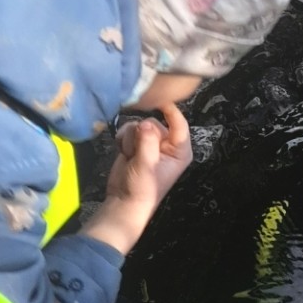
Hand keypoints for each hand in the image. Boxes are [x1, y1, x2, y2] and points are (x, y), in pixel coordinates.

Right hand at [84, 105, 192, 254]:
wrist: (123, 201)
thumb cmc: (142, 188)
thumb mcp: (147, 166)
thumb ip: (147, 142)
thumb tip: (144, 123)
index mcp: (180, 150)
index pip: (179, 125)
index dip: (171, 112)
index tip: (160, 100)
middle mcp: (168, 144)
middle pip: (155, 123)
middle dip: (142, 134)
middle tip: (137, 152)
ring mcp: (151, 143)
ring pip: (139, 125)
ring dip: (131, 138)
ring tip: (130, 156)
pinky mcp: (136, 143)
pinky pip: (129, 130)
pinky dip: (124, 139)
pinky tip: (124, 152)